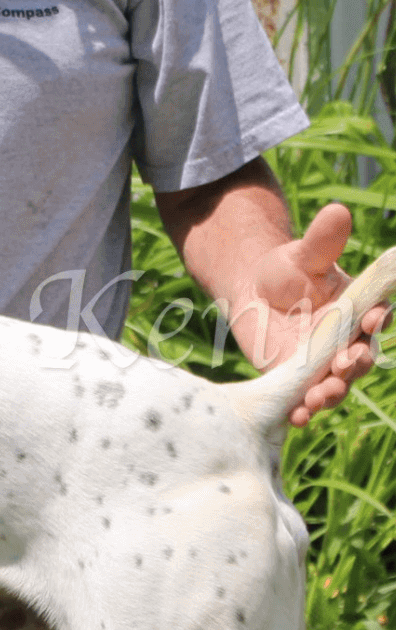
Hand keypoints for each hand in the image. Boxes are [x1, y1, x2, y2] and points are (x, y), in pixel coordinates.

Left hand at [242, 203, 386, 426]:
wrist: (252, 289)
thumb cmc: (286, 270)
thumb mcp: (302, 254)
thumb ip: (322, 240)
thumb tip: (336, 211)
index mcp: (358, 310)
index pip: (377, 318)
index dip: (377, 321)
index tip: (372, 319)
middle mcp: (347, 341)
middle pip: (360, 358)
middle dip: (355, 364)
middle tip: (344, 364)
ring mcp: (322, 364)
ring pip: (336, 384)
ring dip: (332, 393)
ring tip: (320, 397)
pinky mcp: (296, 379)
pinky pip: (304, 399)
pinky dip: (302, 411)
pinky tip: (296, 418)